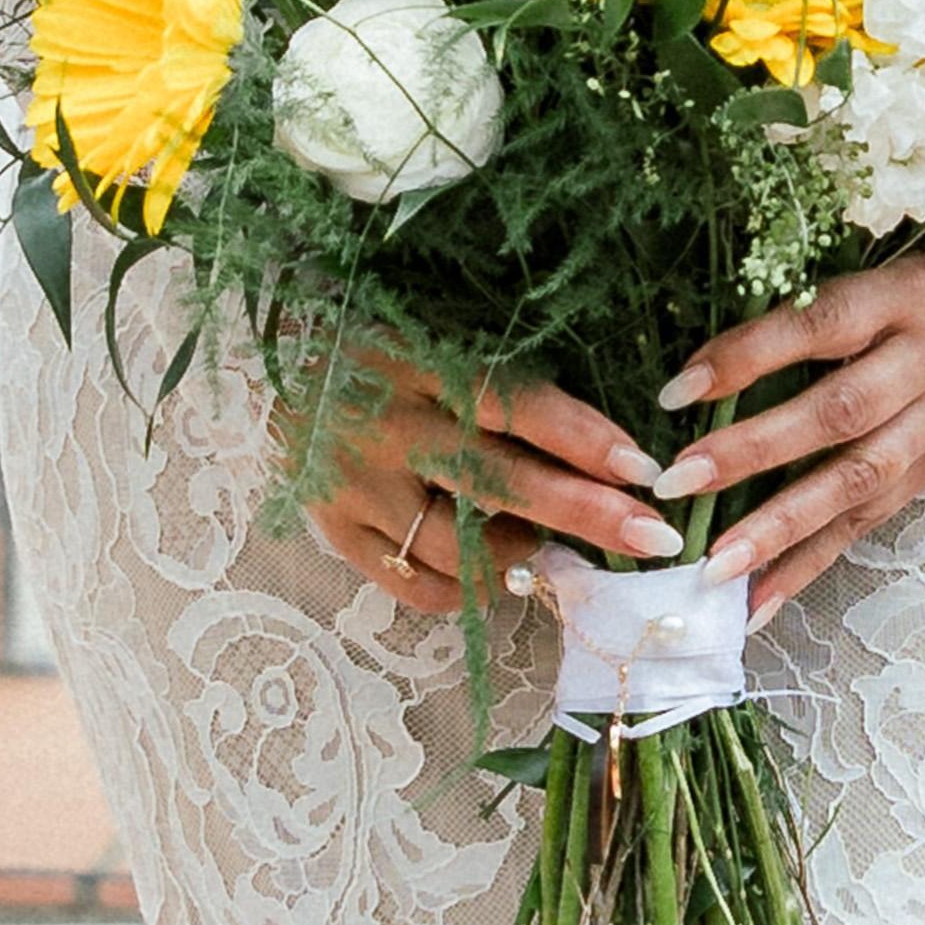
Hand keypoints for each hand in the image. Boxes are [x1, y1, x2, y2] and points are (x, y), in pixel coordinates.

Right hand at [302, 365, 674, 611]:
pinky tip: (487, 572)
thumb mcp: (436, 336)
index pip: (516, 401)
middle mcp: (387, 423)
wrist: (271, 352)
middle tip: (653, 538)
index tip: (645, 469)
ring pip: (456, 546)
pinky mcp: (331, 523)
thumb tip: (599, 448)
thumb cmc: (379, 340)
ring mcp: (355, 480)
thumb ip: (500, 383)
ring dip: (519, 555)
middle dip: (586, 513)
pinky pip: (412, 584)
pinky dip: (465, 588)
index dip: (583, 437)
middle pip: (499, 480)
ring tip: (542, 543)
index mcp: (419, 360)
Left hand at [651, 250, 924, 622]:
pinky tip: (757, 601)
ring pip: (857, 481)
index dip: (749, 356)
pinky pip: (866, 525)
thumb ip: (795, 314)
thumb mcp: (864, 272)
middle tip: (680, 481)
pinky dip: (807, 565)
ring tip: (717, 565)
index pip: (821, 325)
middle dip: (755, 451)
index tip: (677, 392)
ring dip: (781, 528)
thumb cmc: (905, 290)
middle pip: (840, 413)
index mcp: (904, 297)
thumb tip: (695, 373)